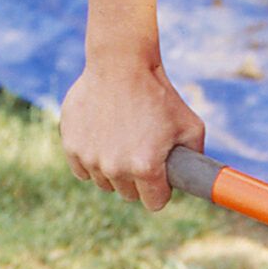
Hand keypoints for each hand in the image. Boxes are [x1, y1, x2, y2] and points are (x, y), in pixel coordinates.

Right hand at [58, 57, 204, 209]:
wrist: (121, 65)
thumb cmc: (159, 94)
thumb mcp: (191, 126)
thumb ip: (195, 158)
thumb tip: (197, 179)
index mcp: (146, 168)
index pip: (155, 203)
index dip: (161, 190)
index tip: (161, 176)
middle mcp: (115, 168)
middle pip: (129, 195)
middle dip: (138, 180)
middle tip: (142, 153)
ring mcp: (90, 158)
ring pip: (105, 183)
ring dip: (114, 170)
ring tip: (123, 142)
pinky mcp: (71, 146)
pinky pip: (82, 171)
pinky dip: (92, 161)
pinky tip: (103, 141)